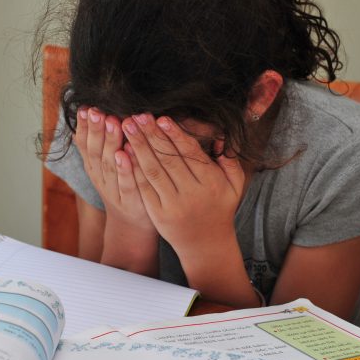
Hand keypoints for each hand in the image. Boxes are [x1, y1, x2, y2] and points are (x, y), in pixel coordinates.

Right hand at [73, 107, 154, 232]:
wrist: (131, 224)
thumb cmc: (122, 185)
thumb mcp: (105, 164)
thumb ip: (100, 142)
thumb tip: (87, 111)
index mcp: (93, 166)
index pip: (84, 143)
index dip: (83, 126)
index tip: (84, 107)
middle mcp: (100, 176)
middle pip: (95, 150)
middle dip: (95, 129)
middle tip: (96, 110)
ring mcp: (113, 189)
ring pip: (109, 164)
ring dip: (110, 142)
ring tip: (113, 122)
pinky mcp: (130, 201)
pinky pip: (125, 184)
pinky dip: (125, 169)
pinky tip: (126, 154)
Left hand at [120, 113, 244, 252]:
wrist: (205, 244)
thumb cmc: (220, 209)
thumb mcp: (234, 186)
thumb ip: (230, 162)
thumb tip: (219, 138)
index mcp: (211, 182)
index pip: (190, 153)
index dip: (175, 134)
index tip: (161, 118)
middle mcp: (192, 193)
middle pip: (168, 158)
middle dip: (152, 135)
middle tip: (138, 115)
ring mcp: (173, 204)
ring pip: (153, 170)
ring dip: (138, 147)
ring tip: (128, 127)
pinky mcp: (158, 213)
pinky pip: (144, 187)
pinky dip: (134, 169)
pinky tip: (124, 152)